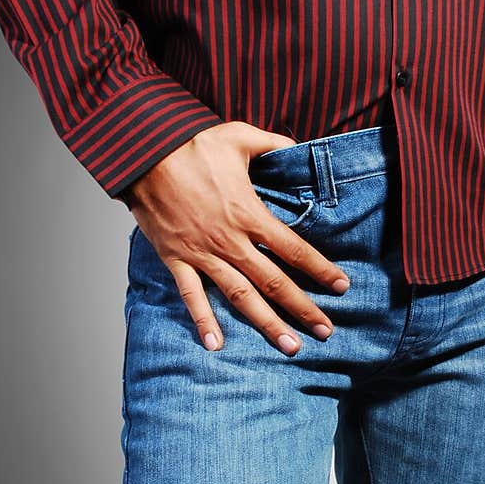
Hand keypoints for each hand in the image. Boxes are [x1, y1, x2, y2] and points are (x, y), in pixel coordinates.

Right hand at [122, 121, 350, 353]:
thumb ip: (274, 144)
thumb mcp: (240, 136)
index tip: (341, 287)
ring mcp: (203, 253)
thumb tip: (299, 147)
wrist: (143, 154)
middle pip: (274, 282)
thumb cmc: (190, 144)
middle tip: (326, 331)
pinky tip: (216, 345)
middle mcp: (230, 241)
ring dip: (267, 324)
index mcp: (249, 213)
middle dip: (303, 308)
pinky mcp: (177, 259)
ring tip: (290, 347)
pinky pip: (192, 296)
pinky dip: (203, 321)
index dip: (320, 270)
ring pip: (241, 297)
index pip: (294, 249)